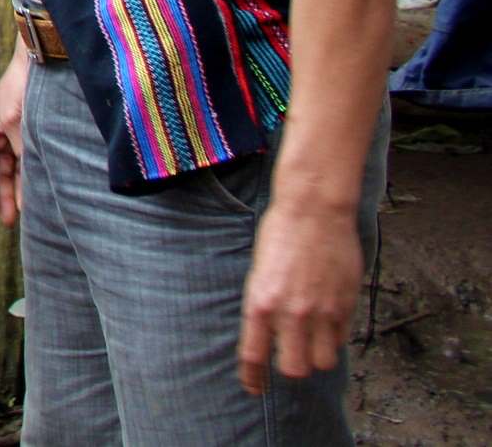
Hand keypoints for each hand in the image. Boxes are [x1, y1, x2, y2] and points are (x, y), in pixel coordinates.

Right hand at [0, 45, 30, 224]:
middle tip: (9, 221)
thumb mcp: (14, 122)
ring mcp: (22, 133)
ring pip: (19, 168)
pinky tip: (42, 190)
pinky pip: (34, 159)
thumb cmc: (21, 87)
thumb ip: (19, 150)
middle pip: (2, 170)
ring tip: (28, 213)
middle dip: (5, 194)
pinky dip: (36, 175)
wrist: (43, 63)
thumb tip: (25, 179)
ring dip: (22, 188)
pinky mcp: (40, 131)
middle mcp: (4, 132)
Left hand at [238, 194, 363, 394]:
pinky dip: (335, 336)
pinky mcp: (345, 304)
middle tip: (291, 355)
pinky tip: (328, 318)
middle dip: (292, 367)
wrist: (314, 210)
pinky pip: (342, 338)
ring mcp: (321, 311)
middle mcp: (290, 312)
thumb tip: (270, 335)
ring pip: (324, 361)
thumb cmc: (281, 235)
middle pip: (295, 369)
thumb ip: (266, 307)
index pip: (254, 356)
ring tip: (312, 339)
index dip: (254, 378)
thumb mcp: (259, 273)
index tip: (255, 389)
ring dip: (318, 355)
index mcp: (260, 303)